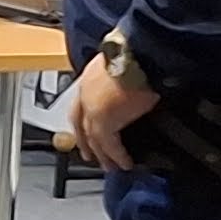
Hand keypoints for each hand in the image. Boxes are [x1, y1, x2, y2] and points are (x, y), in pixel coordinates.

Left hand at [67, 55, 156, 170]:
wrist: (139, 56)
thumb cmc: (138, 54)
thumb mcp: (125, 64)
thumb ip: (122, 78)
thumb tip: (135, 84)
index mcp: (90, 77)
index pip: (81, 102)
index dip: (83, 118)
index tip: (86, 130)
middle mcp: (86, 93)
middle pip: (80, 124)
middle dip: (85, 141)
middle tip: (90, 155)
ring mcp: (92, 108)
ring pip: (93, 138)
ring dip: (102, 154)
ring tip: (110, 165)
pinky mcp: (104, 121)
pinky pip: (109, 145)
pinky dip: (117, 155)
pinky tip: (124, 163)